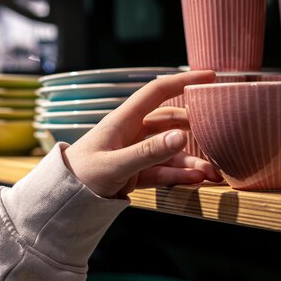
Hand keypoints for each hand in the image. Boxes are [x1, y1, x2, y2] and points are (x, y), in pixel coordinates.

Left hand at [62, 70, 221, 197]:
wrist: (60, 202)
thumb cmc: (78, 177)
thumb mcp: (114, 165)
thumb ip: (148, 153)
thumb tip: (182, 136)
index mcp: (123, 120)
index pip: (157, 92)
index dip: (183, 82)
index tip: (210, 77)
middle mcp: (131, 132)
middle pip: (170, 123)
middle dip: (194, 130)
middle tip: (219, 136)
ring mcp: (134, 153)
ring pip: (169, 151)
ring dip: (190, 161)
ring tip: (212, 173)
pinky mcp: (134, 173)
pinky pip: (162, 170)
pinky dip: (178, 175)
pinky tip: (196, 179)